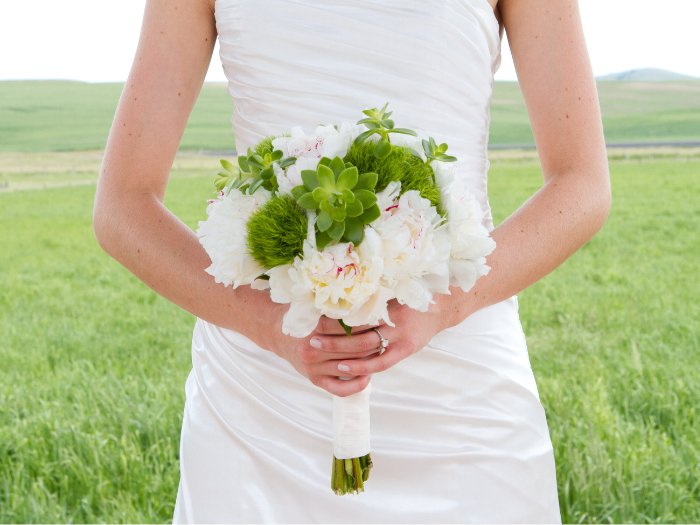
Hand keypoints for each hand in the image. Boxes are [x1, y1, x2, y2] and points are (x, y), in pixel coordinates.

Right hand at [256, 302, 385, 396]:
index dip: (368, 321)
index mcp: (313, 329)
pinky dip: (357, 385)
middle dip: (374, 339)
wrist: (275, 332)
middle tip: (388, 333)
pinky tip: (368, 376)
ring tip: (382, 350)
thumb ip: (333, 304)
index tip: (382, 316)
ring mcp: (314, 368)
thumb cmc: (299, 314)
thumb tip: (364, 297)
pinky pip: (341, 389)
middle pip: (353, 348)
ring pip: (351, 367)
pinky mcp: (316, 380)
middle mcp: (312, 350)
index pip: (349, 326)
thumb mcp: (312, 304)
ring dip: (370, 360)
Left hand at [304, 295, 453, 382]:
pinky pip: (380, 362)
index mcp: (387, 300)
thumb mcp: (393, 289)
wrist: (442, 308)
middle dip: (331, 333)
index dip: (333, 314)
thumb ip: (371, 294)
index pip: (355, 309)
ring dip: (339, 348)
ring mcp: (400, 335)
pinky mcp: (405, 350)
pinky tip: (343, 368)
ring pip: (364, 345)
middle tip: (309, 336)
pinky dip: (360, 367)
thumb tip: (338, 294)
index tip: (312, 315)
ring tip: (318, 348)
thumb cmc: (412, 297)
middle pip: (356, 327)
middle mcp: (392, 318)